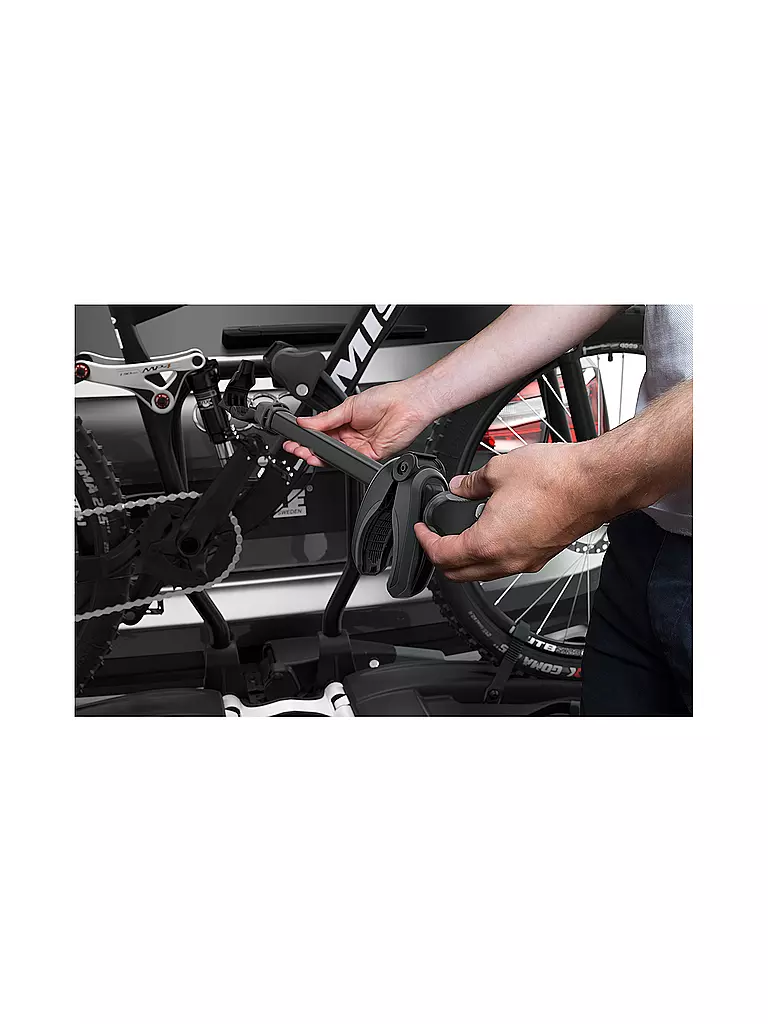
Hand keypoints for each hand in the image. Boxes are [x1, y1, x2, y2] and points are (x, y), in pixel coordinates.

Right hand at [282, 380, 435, 465]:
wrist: (406, 404)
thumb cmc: (384, 398)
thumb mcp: (348, 406)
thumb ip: (325, 418)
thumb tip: (304, 422)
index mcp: (343, 421)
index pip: (320, 432)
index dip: (307, 436)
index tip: (293, 436)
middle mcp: (351, 435)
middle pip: (325, 446)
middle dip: (308, 448)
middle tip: (296, 447)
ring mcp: (359, 446)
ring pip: (335, 456)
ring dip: (319, 455)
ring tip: (306, 452)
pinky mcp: (369, 455)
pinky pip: (350, 461)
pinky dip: (337, 459)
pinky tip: (327, 454)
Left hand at [414, 443, 604, 581]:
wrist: (595, 483)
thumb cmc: (556, 478)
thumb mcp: (498, 470)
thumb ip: (471, 483)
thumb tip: (460, 486)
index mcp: (488, 543)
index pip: (443, 556)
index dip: (425, 542)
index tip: (422, 530)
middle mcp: (506, 560)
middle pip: (460, 575)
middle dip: (441, 558)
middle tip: (435, 538)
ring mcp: (525, 561)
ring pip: (483, 574)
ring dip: (466, 561)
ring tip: (459, 536)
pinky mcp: (541, 556)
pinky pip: (505, 566)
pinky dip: (490, 557)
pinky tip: (491, 534)